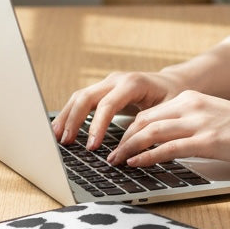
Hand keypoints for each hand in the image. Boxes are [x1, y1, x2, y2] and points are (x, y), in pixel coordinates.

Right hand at [50, 71, 187, 150]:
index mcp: (133, 83)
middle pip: (87, 97)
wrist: (172, 83)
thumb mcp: (168, 110)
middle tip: (66, 143)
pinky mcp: (103, 90)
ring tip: (57, 138)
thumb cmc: (172, 98)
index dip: (97, 126)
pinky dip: (70, 114)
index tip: (92, 147)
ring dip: (67, 117)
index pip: (108, 104)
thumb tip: (135, 148)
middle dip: (74, 120)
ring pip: (80, 97)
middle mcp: (116, 80)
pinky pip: (82, 100)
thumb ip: (151, 126)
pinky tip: (62, 129)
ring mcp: (107, 83)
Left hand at [106, 91, 229, 168]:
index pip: (150, 112)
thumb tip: (170, 142)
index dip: (129, 129)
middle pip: (144, 120)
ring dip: (128, 148)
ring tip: (116, 161)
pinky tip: (137, 164)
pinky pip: (169, 148)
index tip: (118, 142)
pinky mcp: (208, 141)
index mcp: (192, 99)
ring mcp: (199, 123)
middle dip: (123, 139)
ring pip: (151, 132)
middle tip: (111, 155)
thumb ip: (192, 124)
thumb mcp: (215, 118)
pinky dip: (148, 156)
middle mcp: (191, 106)